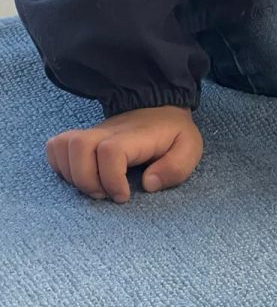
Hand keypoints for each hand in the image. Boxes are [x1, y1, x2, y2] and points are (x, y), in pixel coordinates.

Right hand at [45, 106, 202, 202]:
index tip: (124, 196)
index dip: (112, 178)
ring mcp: (93, 133)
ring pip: (62, 146)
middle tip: (105, 195)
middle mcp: (108, 131)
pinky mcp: (84, 138)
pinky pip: (56, 146)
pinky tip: (81, 178)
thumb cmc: (175, 133)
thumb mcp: (190, 149)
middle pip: (78, 147)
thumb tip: (148, 184)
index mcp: (136, 135)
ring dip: (71, 174)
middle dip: (86, 180)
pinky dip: (60, 166)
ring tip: (93, 188)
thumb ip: (175, 168)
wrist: (163, 110)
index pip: (111, 151)